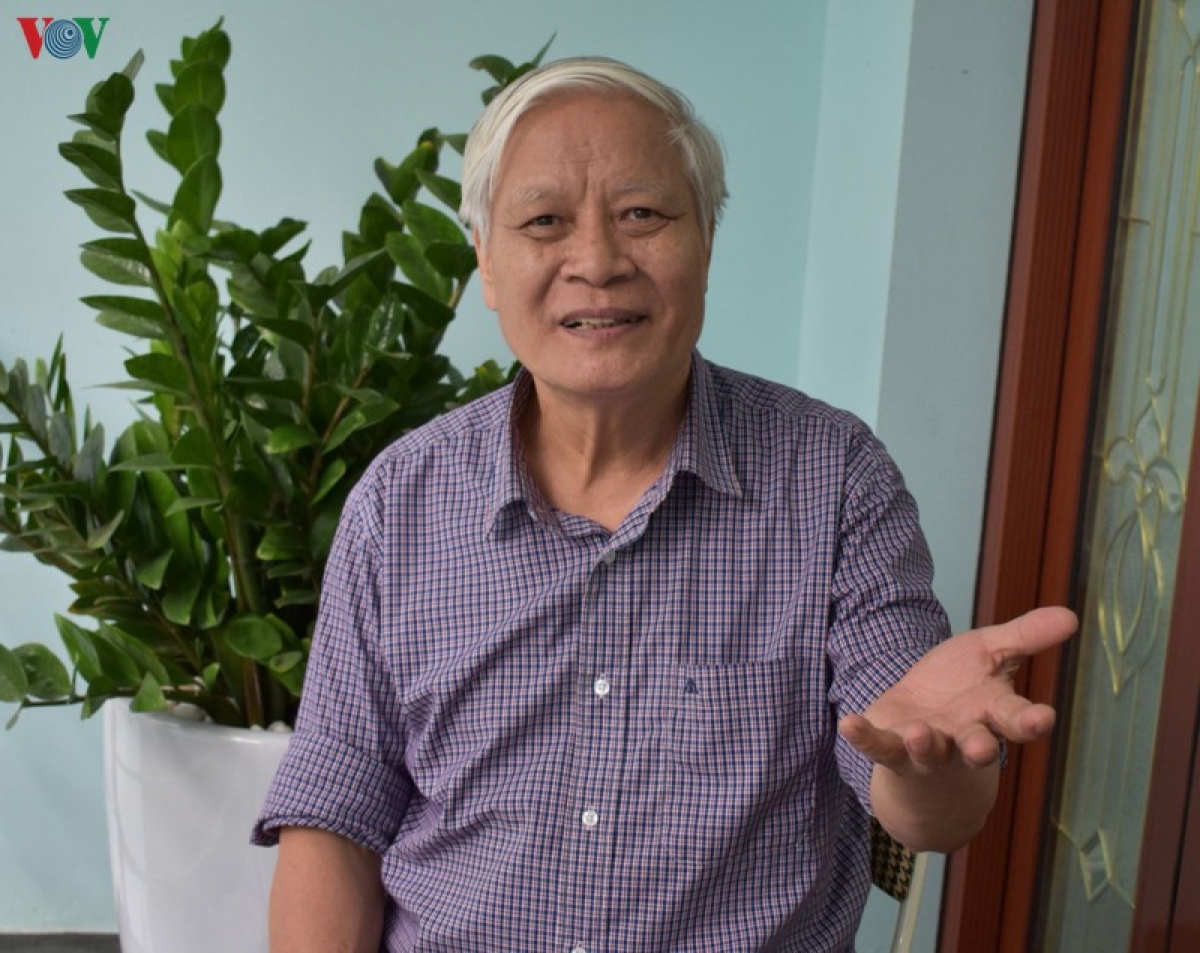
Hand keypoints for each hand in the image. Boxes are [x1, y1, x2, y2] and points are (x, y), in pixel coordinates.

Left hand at [839, 606, 1076, 771]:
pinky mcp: (892, 748)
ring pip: (929, 752)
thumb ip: (1025, 638)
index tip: (1043, 718)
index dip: (1030, 722)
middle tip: (982, 750)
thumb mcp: (992, 655)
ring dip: (925, 745)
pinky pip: (878, 746)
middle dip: (980, 748)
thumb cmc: (963, 690)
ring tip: (920, 735)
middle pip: (977, 746)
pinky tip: (849, 724)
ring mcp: (927, 748)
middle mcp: (963, 737)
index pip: (1017, 721)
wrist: (921, 726)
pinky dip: (864, 737)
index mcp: (993, 714)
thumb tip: (1072, 615)